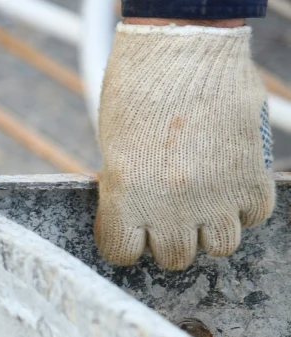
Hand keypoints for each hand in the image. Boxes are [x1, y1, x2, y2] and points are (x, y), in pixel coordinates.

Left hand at [95, 21, 274, 269]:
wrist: (183, 46)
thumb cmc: (137, 91)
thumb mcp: (113, 148)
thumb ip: (124, 193)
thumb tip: (136, 223)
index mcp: (127, 195)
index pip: (121, 253)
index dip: (124, 241)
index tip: (128, 228)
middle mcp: (172, 204)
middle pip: (174, 258)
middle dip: (168, 238)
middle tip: (167, 214)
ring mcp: (216, 193)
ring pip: (219, 247)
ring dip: (209, 229)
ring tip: (201, 202)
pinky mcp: (252, 176)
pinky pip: (254, 215)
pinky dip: (244, 205)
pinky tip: (228, 181)